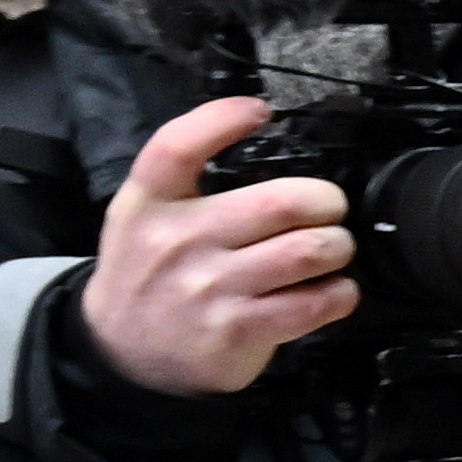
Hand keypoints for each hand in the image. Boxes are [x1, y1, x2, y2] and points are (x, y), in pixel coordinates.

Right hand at [77, 87, 349, 399]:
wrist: (121, 351)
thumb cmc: (147, 272)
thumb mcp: (140, 214)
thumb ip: (185, 178)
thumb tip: (257, 136)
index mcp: (149, 203)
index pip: (177, 147)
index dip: (222, 119)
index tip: (259, 111)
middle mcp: (178, 241)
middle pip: (281, 203)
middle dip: (326, 202)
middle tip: (328, 210)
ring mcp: (209, 288)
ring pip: (308, 252)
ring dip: (338, 247)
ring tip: (332, 249)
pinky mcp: (238, 330)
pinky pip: (314, 304)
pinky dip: (340, 294)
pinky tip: (332, 289)